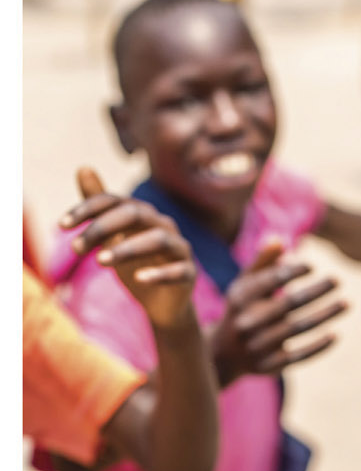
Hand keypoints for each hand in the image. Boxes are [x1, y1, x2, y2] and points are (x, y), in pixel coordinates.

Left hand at [60, 168, 198, 331]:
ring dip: (127, 248)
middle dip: (103, 227)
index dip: (88, 209)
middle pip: (135, 214)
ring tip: (100, 262)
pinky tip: (139, 278)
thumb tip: (83, 167)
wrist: (163, 303)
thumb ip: (100, 206)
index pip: (114, 201)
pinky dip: (159, 273)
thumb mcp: (113, 236)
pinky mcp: (188, 273)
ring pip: (157, 240)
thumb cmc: (135, 264)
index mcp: (142, 214)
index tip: (61, 225)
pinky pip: (178, 269)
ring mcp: (178, 248)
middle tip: (75, 248)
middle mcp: (162, 225)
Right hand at [205, 235, 347, 383]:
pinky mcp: (267, 366)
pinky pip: (296, 356)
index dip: (291, 272)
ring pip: (296, 329)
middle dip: (315, 291)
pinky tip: (336, 335)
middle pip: (287, 304)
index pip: (268, 282)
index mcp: (240, 299)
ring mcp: (257, 346)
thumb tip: (280, 239)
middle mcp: (247, 322)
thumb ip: (261, 263)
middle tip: (338, 280)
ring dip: (324, 316)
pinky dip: (317, 347)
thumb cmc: (240, 310)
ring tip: (346, 303)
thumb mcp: (243, 286)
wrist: (220, 355)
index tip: (312, 266)